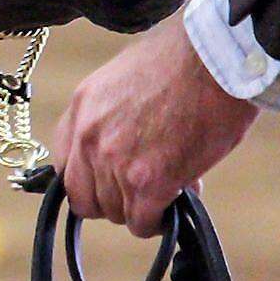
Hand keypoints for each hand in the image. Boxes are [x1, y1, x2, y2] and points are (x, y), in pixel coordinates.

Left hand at [51, 15, 259, 236]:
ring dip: (141, 209)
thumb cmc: (184, 58)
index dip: (89, 179)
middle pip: (84, 198)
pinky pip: (142, 222)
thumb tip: (130, 144)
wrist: (215, 58)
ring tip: (170, 189)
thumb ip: (114, 114)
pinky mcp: (148, 183)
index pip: (64, 164)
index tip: (108, 181)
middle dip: (112, 201)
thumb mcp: (125, 78)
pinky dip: (159, 222)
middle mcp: (89, 137)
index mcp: (82, 107)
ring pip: (115, 213)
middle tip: (141, 192)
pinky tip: (176, 204)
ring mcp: (115, 162)